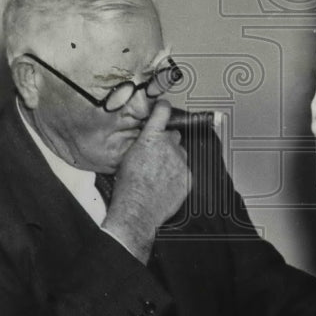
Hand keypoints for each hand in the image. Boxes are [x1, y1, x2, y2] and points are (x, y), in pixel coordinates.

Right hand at [102, 101, 191, 261]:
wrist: (137, 209)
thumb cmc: (127, 186)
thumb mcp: (127, 156)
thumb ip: (141, 143)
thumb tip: (144, 139)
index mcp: (151, 137)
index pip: (163, 111)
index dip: (164, 108)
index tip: (165, 107)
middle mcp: (168, 145)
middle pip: (173, 135)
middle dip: (167, 143)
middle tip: (156, 156)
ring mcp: (180, 160)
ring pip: (180, 154)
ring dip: (173, 160)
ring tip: (159, 174)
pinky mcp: (188, 176)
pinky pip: (185, 171)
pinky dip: (178, 176)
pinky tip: (165, 184)